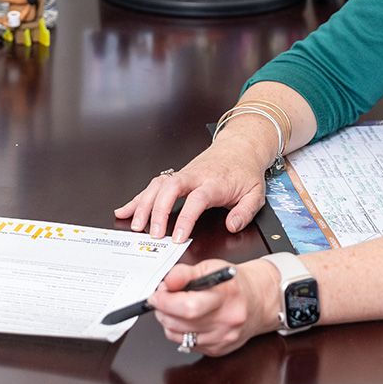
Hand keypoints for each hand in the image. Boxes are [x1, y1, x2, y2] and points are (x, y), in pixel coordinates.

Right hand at [114, 131, 271, 240]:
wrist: (240, 147)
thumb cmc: (244, 171)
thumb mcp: (255, 193)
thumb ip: (245, 212)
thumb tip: (232, 226)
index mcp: (214, 182)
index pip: (196, 199)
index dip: (185, 218)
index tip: (177, 236)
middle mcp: (195, 176)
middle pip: (169, 188)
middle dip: (157, 211)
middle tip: (153, 233)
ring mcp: (183, 174)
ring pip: (157, 185)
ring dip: (143, 204)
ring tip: (136, 225)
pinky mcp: (175, 176)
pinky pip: (153, 185)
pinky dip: (138, 198)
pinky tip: (126, 210)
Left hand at [150, 258, 282, 356]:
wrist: (259, 301)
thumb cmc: (235, 283)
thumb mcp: (211, 267)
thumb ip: (185, 273)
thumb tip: (167, 282)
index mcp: (226, 295)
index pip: (189, 306)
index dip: (166, 301)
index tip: (157, 294)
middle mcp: (227, 319)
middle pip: (182, 323)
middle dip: (163, 310)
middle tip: (161, 298)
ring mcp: (223, 338)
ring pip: (180, 336)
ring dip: (168, 321)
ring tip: (173, 308)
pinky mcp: (219, 349)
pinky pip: (187, 345)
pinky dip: (180, 332)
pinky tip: (186, 320)